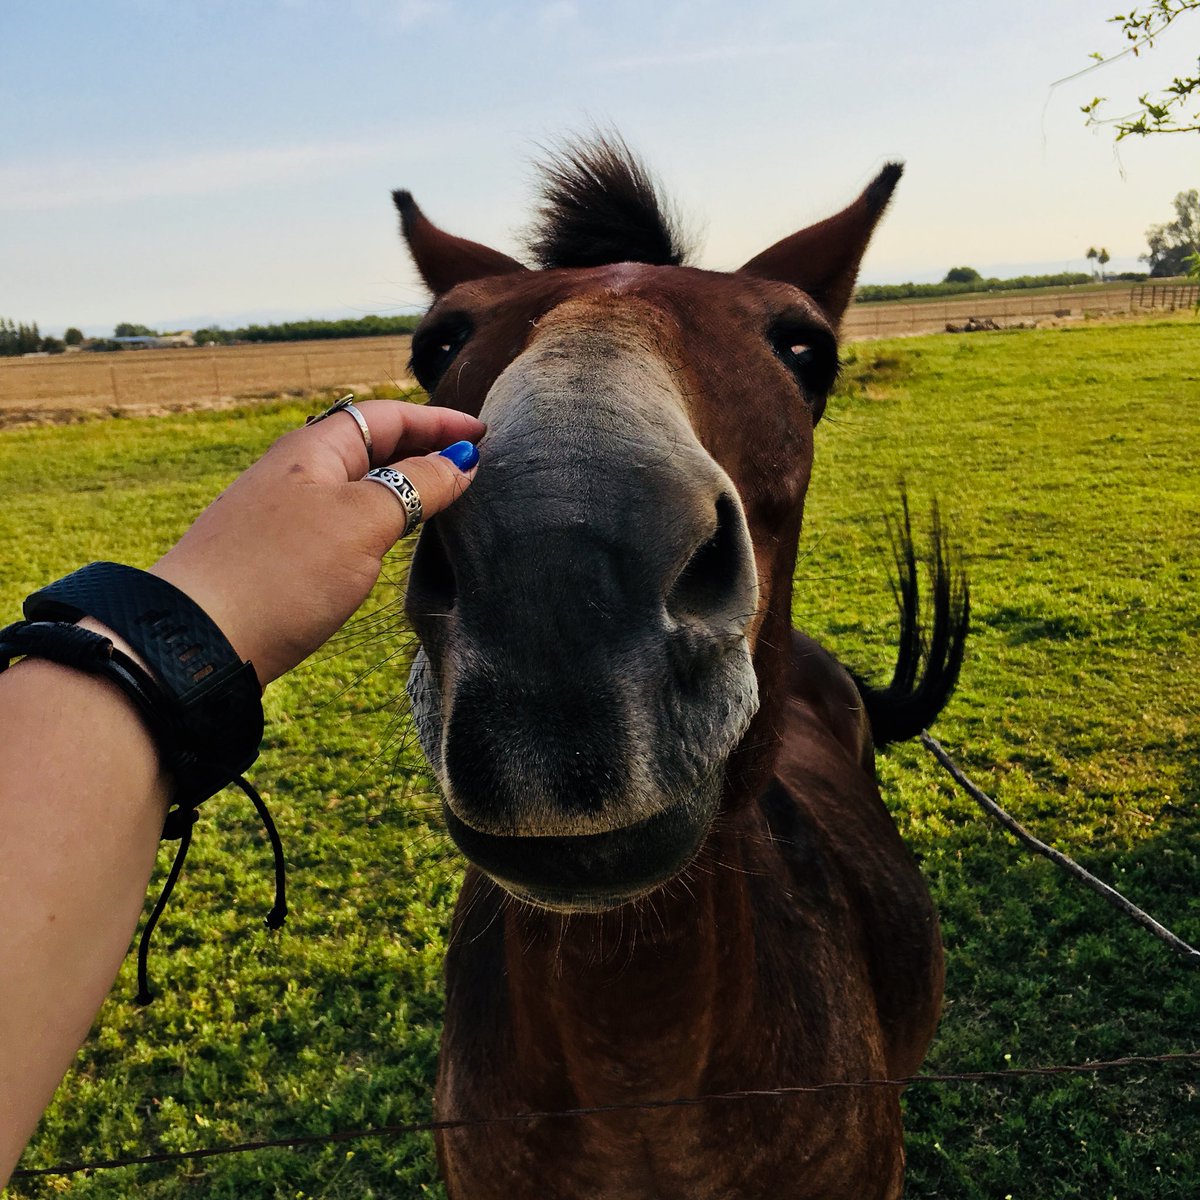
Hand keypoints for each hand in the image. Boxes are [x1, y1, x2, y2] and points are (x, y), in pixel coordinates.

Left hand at [151, 399, 482, 685]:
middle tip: (469, 466)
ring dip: (400, 487)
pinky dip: (377, 520)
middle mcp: (296, 474)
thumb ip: (415, 487)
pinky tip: (389, 543)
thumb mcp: (360, 522)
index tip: (482, 435)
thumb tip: (460, 464)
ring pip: (355, 486)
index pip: (387, 416)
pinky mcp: (278, 558)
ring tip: (443, 501)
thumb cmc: (280, 572)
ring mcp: (284, 516)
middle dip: (421, 449)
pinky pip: (340, 521)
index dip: (438, 421)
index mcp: (314, 450)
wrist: (196, 641)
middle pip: (370, 447)